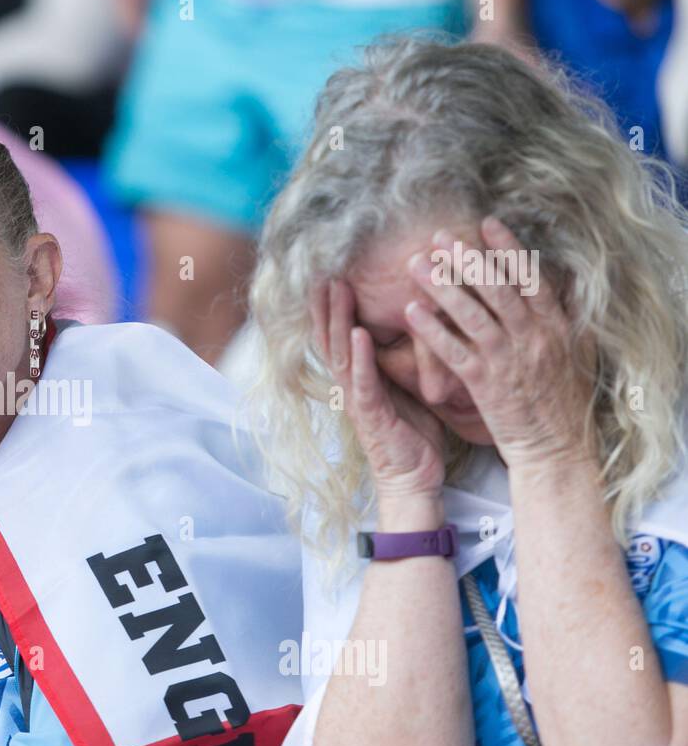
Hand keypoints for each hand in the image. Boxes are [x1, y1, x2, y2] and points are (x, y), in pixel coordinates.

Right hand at [311, 278, 447, 499]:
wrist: (413, 479)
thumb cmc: (413, 433)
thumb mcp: (408, 386)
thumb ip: (403, 358)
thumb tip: (420, 322)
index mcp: (359, 376)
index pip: (340, 333)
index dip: (333, 303)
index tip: (333, 268)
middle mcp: (351, 384)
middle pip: (331, 335)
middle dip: (327, 301)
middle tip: (325, 265)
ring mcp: (357, 399)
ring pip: (340, 352)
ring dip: (338, 319)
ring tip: (337, 288)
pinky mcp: (370, 415)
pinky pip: (362, 382)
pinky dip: (360, 357)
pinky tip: (360, 334)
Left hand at [405, 217, 597, 472]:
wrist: (556, 448)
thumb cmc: (560, 404)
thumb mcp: (572, 354)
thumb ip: (559, 320)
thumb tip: (555, 285)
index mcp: (556, 327)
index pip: (530, 278)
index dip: (507, 249)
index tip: (485, 223)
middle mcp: (534, 337)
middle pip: (497, 288)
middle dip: (465, 259)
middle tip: (438, 237)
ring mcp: (509, 360)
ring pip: (472, 314)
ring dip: (442, 286)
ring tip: (416, 265)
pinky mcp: (486, 384)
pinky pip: (454, 351)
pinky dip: (433, 330)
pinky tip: (412, 312)